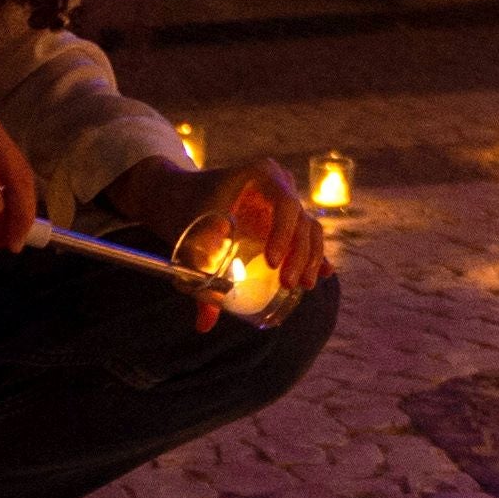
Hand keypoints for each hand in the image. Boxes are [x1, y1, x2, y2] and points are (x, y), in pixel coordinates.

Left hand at [105, 154, 337, 331]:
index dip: (284, 234)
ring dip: (310, 258)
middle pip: (301, 219)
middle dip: (300, 254)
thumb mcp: (190, 238)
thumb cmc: (183, 211)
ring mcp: (283, 200)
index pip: (285, 203)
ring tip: (303, 285)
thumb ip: (199, 276)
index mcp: (260, 174)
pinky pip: (303, 234)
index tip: (272, 263)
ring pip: (308, 228)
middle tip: (289, 284)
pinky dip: (312, 254)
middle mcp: (279, 183)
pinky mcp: (282, 218)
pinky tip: (322, 273)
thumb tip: (205, 323)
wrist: (176, 194)